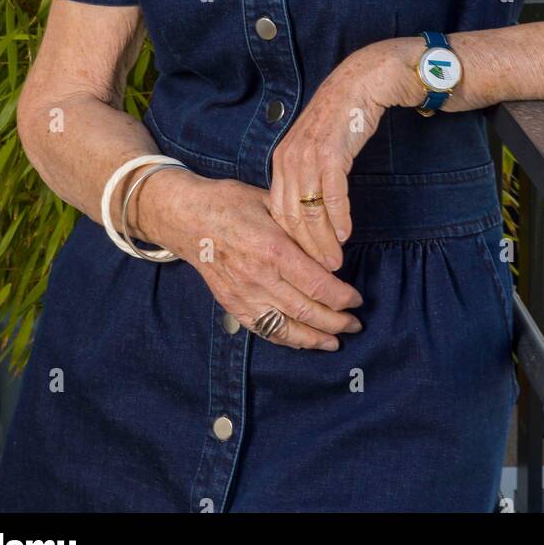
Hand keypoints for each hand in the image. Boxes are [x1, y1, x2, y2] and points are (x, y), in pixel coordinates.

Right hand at [142, 168, 363, 351]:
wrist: (187, 217)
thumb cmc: (230, 203)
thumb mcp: (270, 203)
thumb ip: (299, 227)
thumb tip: (330, 246)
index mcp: (273, 249)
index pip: (317, 284)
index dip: (342, 297)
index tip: (357, 299)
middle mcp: (260, 277)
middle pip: (307, 311)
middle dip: (337, 321)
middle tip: (355, 324)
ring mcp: (244, 295)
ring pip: (287, 328)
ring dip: (315, 338)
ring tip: (336, 340)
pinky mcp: (232, 305)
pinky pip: (264, 330)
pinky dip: (286, 339)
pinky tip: (302, 341)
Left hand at [269, 38, 424, 267]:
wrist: (360, 83)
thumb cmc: (340, 119)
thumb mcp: (313, 148)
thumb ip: (305, 176)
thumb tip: (307, 213)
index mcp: (282, 161)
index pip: (278, 212)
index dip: (291, 241)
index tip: (304, 263)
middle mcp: (289, 160)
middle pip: (291, 217)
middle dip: (306, 249)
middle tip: (320, 273)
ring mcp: (308, 157)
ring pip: (310, 211)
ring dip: (323, 241)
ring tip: (334, 262)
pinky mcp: (331, 154)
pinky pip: (332, 196)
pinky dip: (339, 219)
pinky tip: (346, 234)